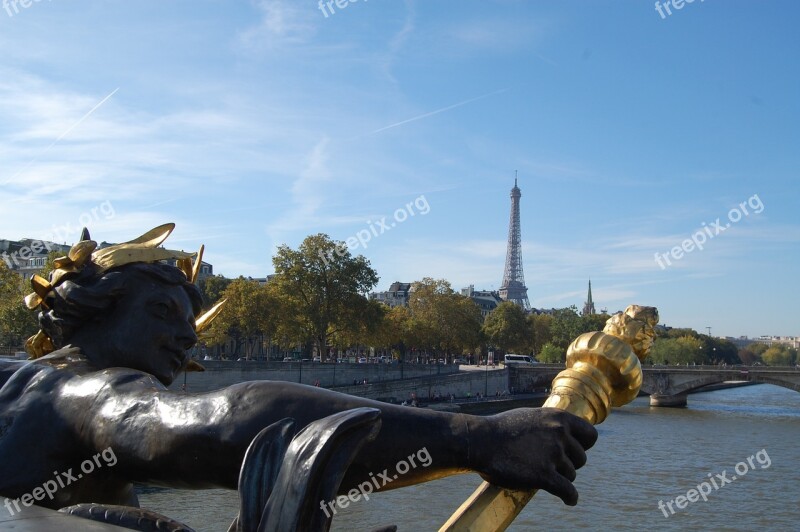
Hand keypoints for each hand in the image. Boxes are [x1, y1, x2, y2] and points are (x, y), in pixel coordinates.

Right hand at [474, 408, 597, 504]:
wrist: (481, 441)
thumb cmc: (500, 429)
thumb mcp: (529, 416)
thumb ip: (548, 424)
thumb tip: (560, 430)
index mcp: (558, 418)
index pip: (591, 435)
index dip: (583, 445)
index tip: (574, 451)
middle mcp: (559, 434)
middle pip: (581, 458)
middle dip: (569, 464)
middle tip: (553, 466)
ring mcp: (552, 455)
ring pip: (572, 475)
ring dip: (561, 478)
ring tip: (545, 476)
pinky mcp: (544, 475)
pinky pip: (568, 491)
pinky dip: (570, 497)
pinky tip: (569, 500)